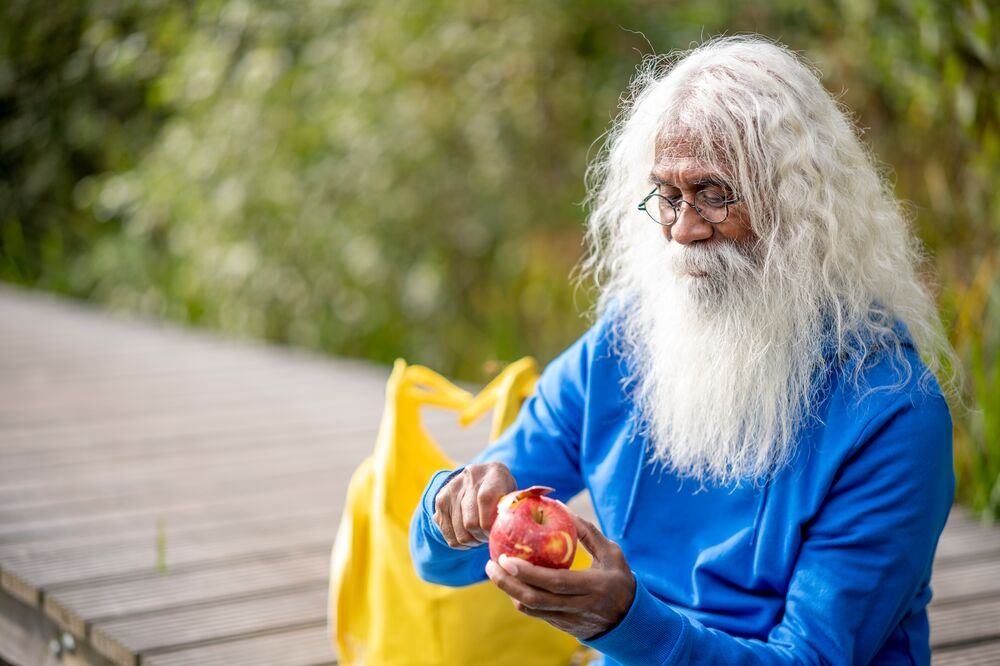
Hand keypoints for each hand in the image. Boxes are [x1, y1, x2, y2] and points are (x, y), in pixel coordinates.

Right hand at [433, 462, 515, 548]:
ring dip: (473, 542)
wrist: (480, 477)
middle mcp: (470, 477)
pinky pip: (450, 536)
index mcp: (493, 472)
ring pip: (460, 533)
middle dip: (482, 537)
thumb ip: (513, 510)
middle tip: (490, 537)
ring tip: (481, 536)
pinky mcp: (440, 501)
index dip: (490, 524)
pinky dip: (461, 544)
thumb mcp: (513, 495)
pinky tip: (470, 536)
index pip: (485, 499)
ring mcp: (452, 488)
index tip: (496, 533)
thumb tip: (512, 534)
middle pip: (470, 521)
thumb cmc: (503, 491)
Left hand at [484, 512, 635, 640]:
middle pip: (536, 599)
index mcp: (594, 587)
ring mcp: (568, 619)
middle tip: (491, 564)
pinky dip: (519, 597)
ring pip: (531, 609)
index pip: (555, 582)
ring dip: (510, 591)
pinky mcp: (561, 625)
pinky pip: (535, 613)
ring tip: (496, 571)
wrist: (628, 619)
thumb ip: (587, 531)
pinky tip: (511, 581)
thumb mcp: (611, 553)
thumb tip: (560, 506)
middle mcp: (579, 606)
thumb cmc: (619, 579)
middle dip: (508, 583)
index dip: (528, 573)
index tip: (506, 558)